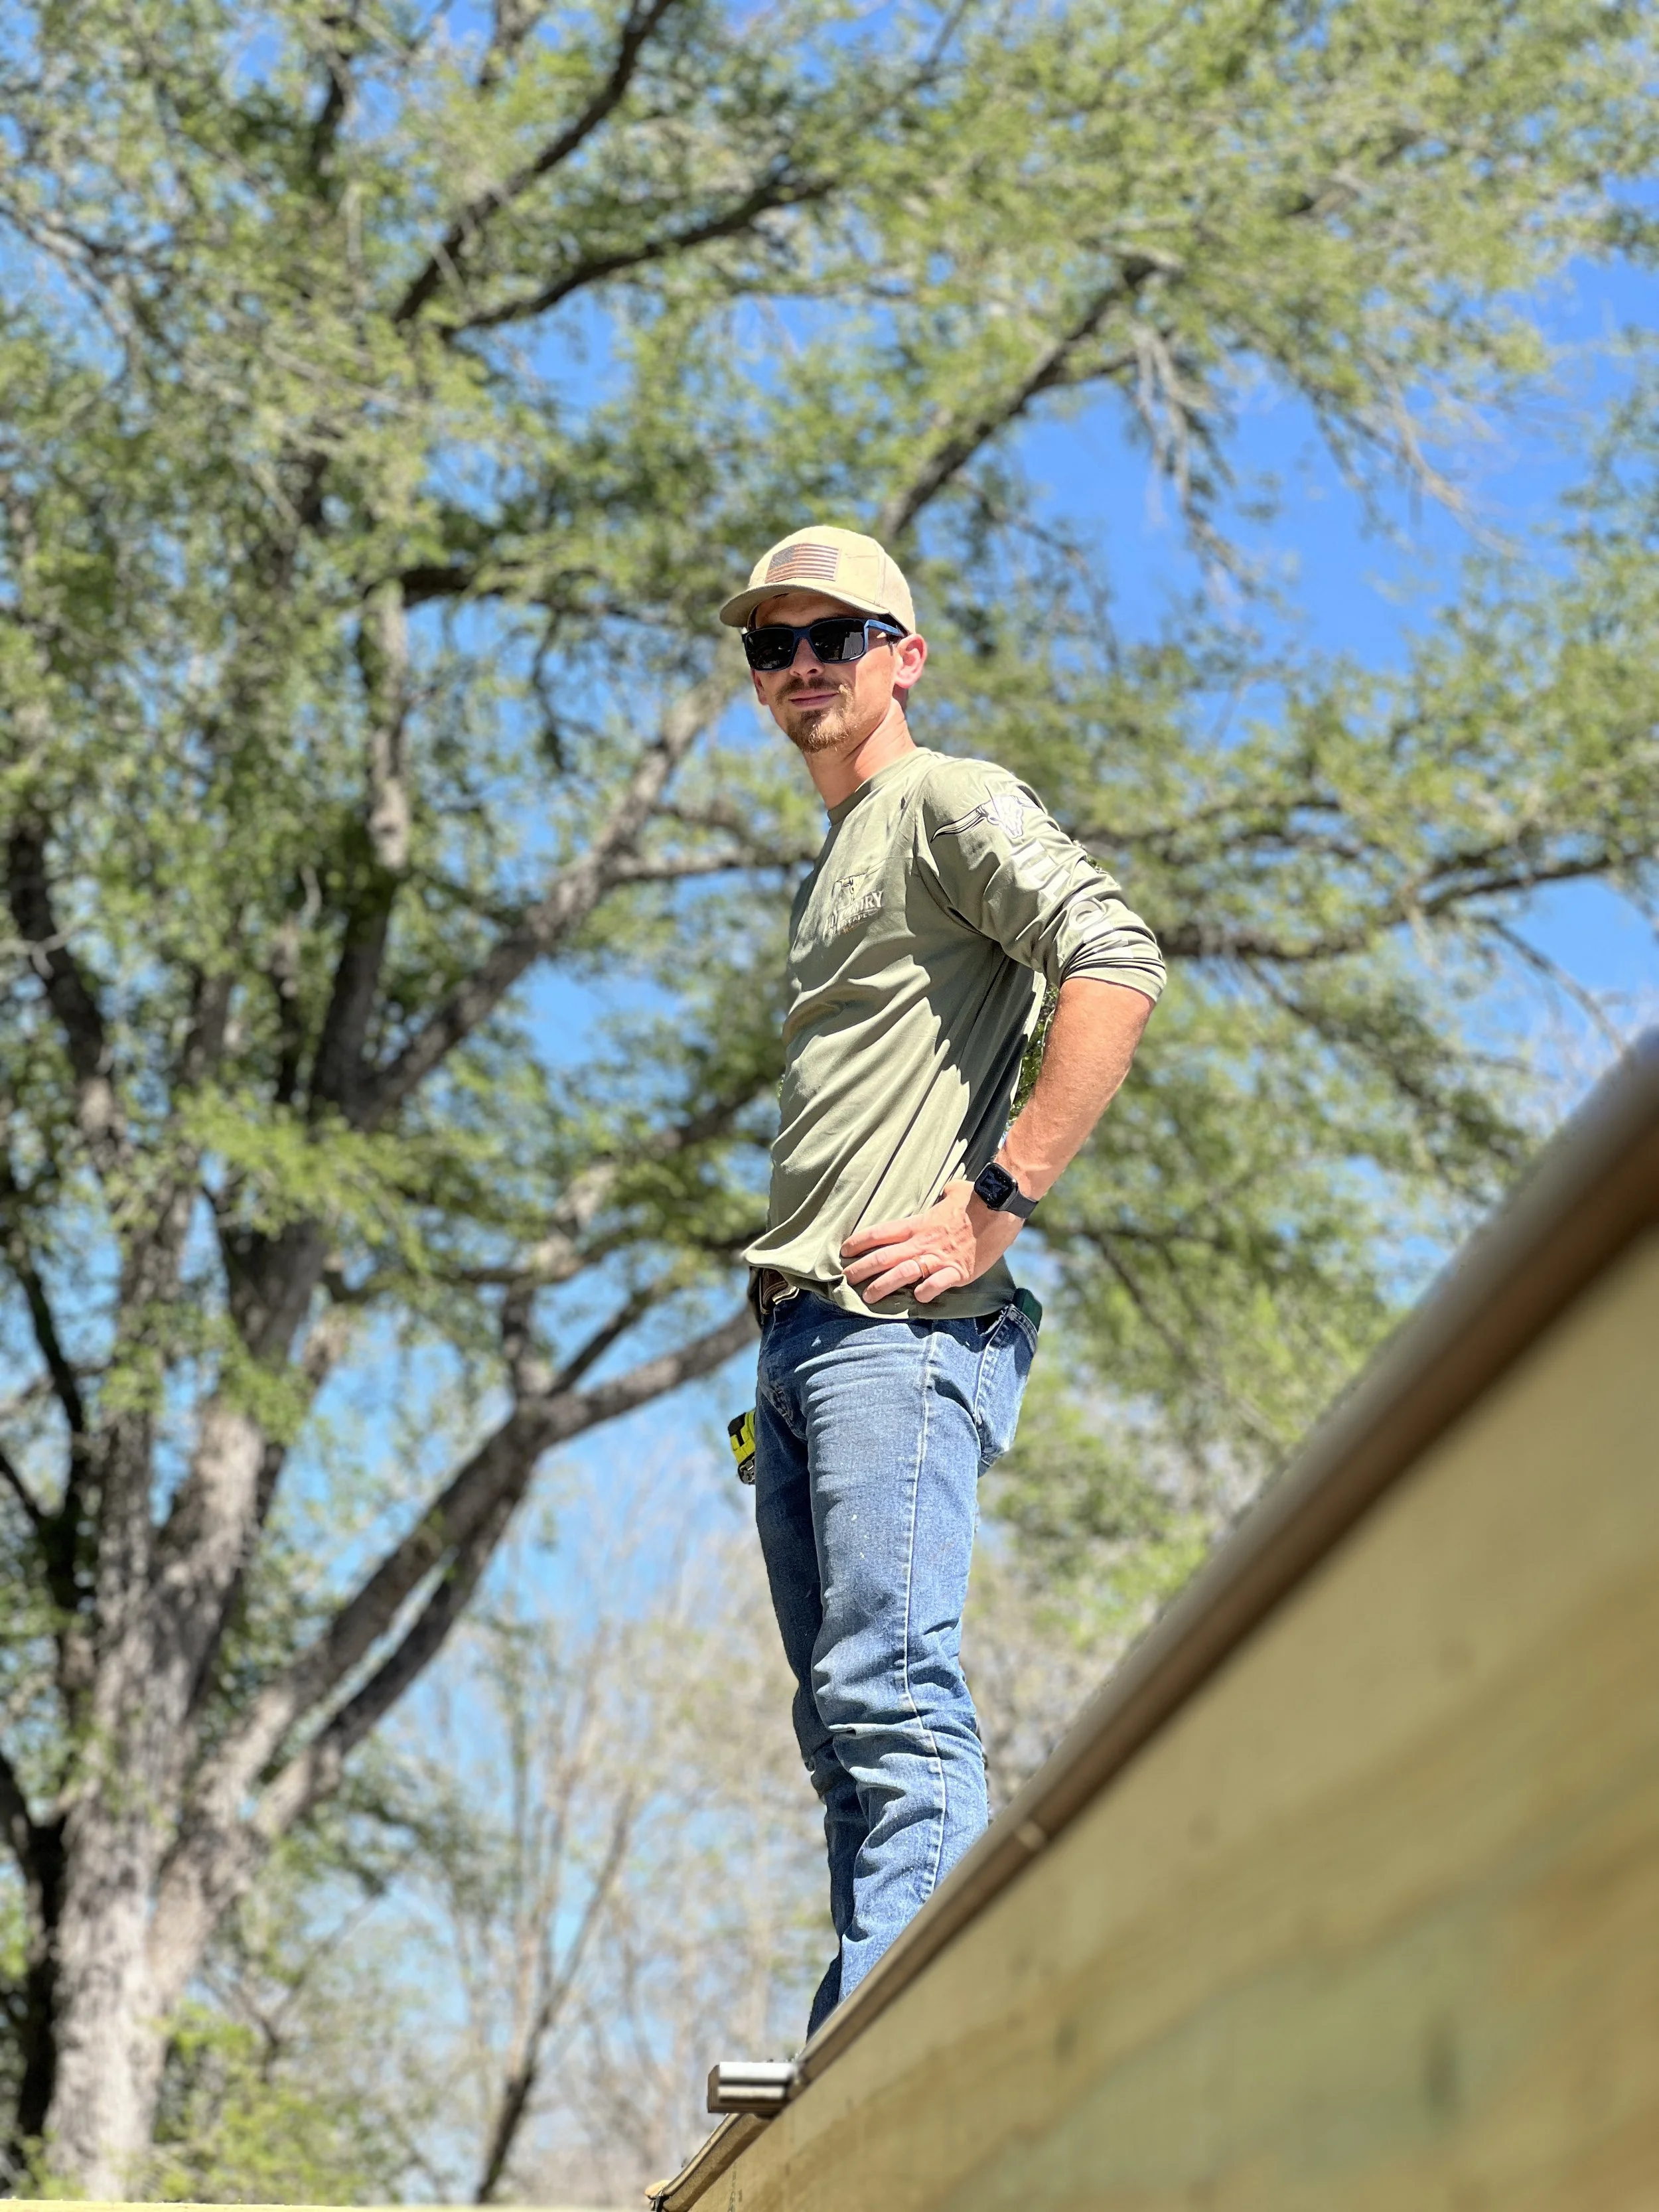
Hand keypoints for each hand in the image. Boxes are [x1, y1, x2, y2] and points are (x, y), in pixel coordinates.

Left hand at [840, 1181, 1022, 1305]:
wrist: (1001, 1206)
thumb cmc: (978, 1197)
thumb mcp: (956, 1190)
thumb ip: (945, 1194)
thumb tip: (945, 1193)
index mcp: (919, 1224)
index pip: (882, 1233)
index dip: (860, 1242)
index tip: (845, 1251)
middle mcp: (924, 1242)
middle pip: (885, 1255)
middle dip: (863, 1268)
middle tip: (847, 1279)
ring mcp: (940, 1257)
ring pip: (904, 1273)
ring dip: (884, 1286)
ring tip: (868, 1297)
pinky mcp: (959, 1270)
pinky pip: (938, 1283)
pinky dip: (926, 1291)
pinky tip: (917, 1299)